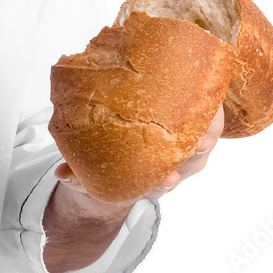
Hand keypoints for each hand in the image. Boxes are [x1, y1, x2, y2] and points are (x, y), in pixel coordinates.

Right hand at [53, 103, 225, 209]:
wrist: (128, 163)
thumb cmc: (110, 164)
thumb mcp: (90, 175)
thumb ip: (77, 175)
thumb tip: (61, 173)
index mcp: (150, 180)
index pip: (161, 184)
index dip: (166, 182)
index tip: (168, 178)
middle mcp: (173, 167)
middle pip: (192, 164)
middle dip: (197, 152)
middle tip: (199, 142)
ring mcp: (186, 149)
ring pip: (206, 141)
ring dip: (211, 128)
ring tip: (211, 108)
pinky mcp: (192, 128)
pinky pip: (208, 120)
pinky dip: (210, 108)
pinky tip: (205, 87)